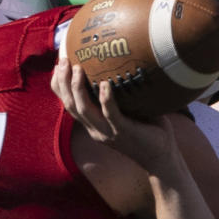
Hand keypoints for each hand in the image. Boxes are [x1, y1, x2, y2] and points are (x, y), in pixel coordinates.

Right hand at [51, 59, 178, 174]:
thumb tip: (119, 65)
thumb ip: (118, 96)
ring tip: (77, 68)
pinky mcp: (123, 132)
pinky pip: (111, 114)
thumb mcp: (126, 112)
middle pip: (70, 105)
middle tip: (63, 61)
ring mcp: (108, 132)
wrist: (161, 157)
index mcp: (93, 125)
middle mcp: (96, 129)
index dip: (59, 86)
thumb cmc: (147, 130)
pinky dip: (106, 99)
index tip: (57, 66)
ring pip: (84, 110)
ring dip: (78, 88)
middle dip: (63, 82)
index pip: (68, 105)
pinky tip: (105, 84)